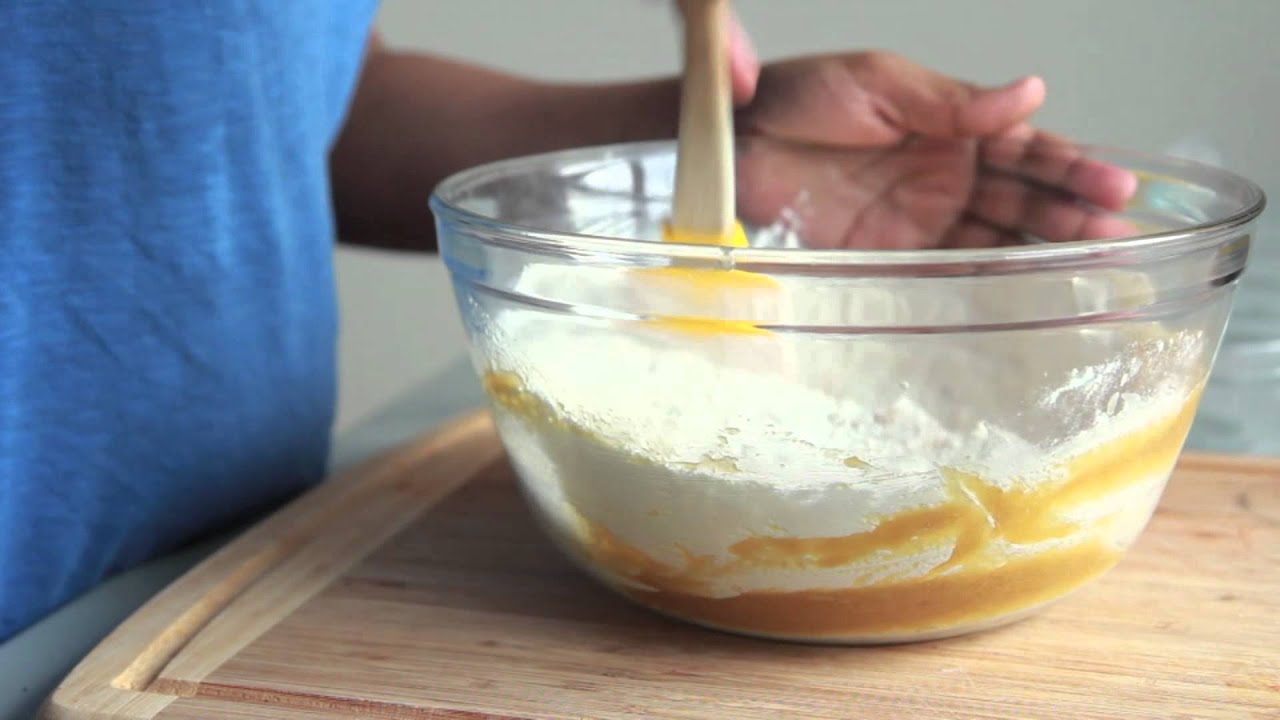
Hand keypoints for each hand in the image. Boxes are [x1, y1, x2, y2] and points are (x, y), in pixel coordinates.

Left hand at [724, 44, 1137, 248]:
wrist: (729, 148)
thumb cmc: (792, 101)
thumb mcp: (876, 83)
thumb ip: (952, 100)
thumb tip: (1031, 91)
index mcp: (946, 125)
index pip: (1024, 147)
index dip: (1071, 166)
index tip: (1115, 186)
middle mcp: (942, 175)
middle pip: (1023, 198)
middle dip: (1073, 214)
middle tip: (1119, 235)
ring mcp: (918, 220)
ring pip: (997, 238)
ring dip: (1046, 252)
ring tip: (1097, 265)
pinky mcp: (888, 259)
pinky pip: (948, 274)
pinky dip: (990, 285)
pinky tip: (1030, 293)